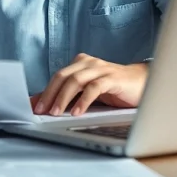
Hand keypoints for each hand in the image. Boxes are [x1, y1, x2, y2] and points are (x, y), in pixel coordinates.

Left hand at [31, 53, 147, 116]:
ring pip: (76, 80)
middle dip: (50, 94)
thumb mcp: (88, 92)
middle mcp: (89, 63)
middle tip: (42, 111)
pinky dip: (83, 100)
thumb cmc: (114, 89)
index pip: (58, 76)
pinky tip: (77, 112)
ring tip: (56, 112)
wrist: (144, 83)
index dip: (44, 91)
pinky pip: (94, 87)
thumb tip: (43, 104)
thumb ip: (69, 96)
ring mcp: (101, 69)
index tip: (33, 106)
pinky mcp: (113, 78)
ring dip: (63, 97)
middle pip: (63, 76)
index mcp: (81, 63)